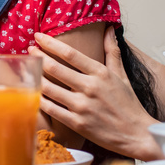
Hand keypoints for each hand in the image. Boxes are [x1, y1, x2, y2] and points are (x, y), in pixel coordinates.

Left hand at [30, 26, 163, 160]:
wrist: (137, 135)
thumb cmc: (129, 104)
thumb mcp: (122, 75)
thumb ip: (112, 51)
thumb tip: (109, 29)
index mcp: (100, 73)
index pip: (69, 53)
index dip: (50, 43)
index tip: (38, 36)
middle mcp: (90, 88)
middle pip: (55, 68)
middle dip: (38, 57)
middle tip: (29, 51)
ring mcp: (82, 107)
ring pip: (49, 88)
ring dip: (34, 77)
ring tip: (27, 70)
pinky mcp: (76, 124)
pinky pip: (50, 109)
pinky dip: (39, 100)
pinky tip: (32, 93)